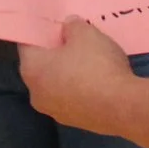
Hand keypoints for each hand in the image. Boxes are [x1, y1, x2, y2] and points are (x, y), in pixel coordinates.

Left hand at [17, 17, 137, 131]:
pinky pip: (73, 98)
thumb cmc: (96, 65)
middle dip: (55, 53)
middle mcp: (36, 94)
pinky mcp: (75, 122)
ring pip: (58, 84)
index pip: (27, 44)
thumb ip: (72, 26)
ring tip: (90, 60)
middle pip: (42, 66)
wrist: (122, 107)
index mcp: (31, 70)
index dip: (41, 32)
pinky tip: (98, 80)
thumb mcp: (85, 33)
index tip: (55, 25)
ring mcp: (55, 111)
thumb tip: (69, 27)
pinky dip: (81, 88)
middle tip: (73, 40)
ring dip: (69, 72)